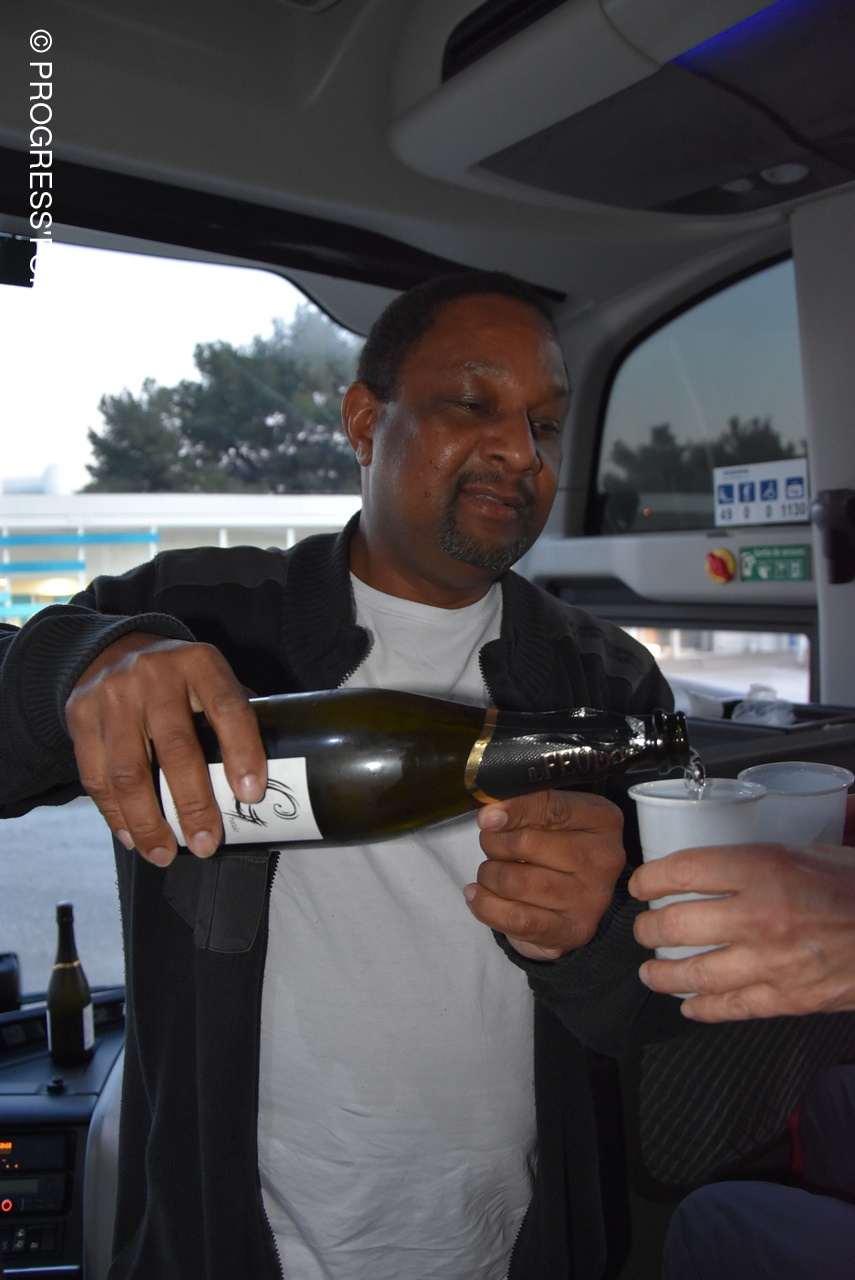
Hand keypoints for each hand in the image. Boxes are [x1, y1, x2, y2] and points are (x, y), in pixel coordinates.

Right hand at [65, 632, 266, 864]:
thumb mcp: (209, 676)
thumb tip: (267, 770)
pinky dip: (115, 815)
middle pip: (176, 749)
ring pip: (130, 772)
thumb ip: (233, 712)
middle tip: (206, 844)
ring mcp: (113, 696)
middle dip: (194, 804)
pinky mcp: (80, 717)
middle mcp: (154, 676)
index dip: (242, 751)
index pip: (228, 707)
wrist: (110, 648)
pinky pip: (96, 777)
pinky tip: (132, 837)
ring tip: (164, 853)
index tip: (251, 794)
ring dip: (148, 822)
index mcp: (199, 664)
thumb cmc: (175, 676)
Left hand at [463, 789, 624, 960]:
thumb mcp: (551, 818)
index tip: (486, 817)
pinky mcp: (573, 930)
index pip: (552, 808)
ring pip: (515, 882)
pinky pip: (516, 918)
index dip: (514, 810)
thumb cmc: (557, 850)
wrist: (574, 903)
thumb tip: (489, 816)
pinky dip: (486, 905)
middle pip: (527, 843)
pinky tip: (477, 896)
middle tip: (491, 845)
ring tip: (490, 872)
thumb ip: (525, 807)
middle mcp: (604, 859)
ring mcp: (591, 898)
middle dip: (494, 843)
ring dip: (488, 875)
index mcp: (602, 819)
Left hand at [628, 843, 854, 1020]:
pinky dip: (702, 1008)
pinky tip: (689, 1004)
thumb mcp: (809, 850)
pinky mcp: (789, 999)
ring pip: (694, 972)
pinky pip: (731, 1007)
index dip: (650, 879)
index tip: (640, 884)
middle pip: (676, 924)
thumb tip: (718, 850)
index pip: (683, 871)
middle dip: (648, 929)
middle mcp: (760, 915)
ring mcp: (772, 962)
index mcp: (764, 868)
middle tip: (643, 928)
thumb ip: (760, 855)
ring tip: (650, 970)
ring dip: (661, 973)